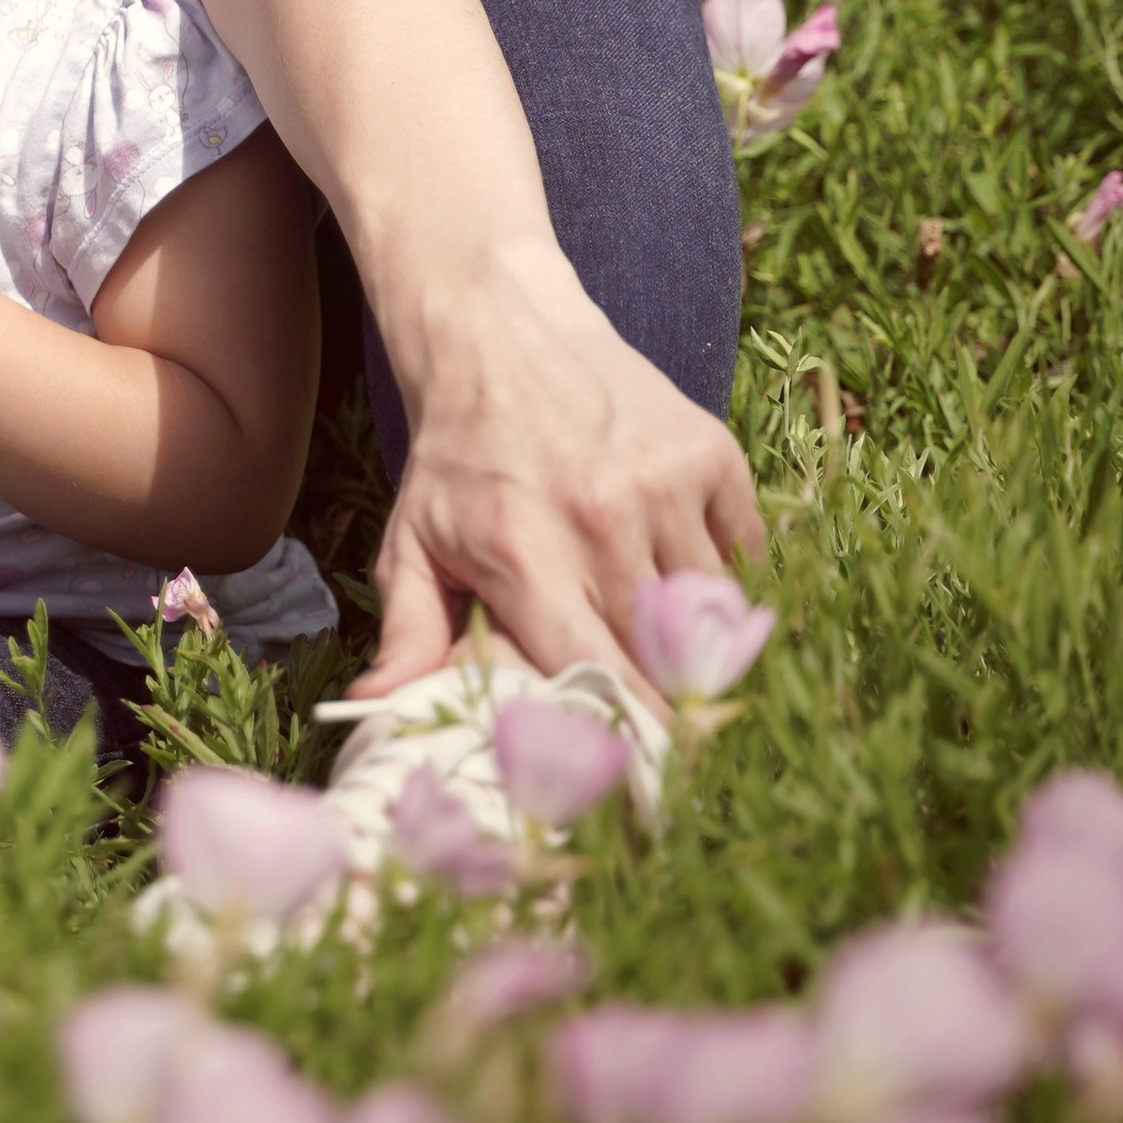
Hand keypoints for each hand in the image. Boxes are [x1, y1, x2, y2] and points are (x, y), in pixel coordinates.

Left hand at [356, 240, 764, 702]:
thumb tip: (377, 710)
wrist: (503, 337)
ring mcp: (664, 483)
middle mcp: (600, 518)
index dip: (631, 737)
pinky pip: (745, 555)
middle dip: (675, 703)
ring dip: (701, 640)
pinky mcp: (710, 455)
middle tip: (684, 743)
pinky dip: (731, 583)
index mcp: (525, 555)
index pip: (597, 675)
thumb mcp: (412, 544)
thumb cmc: (458, 460)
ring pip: (713, 607)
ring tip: (683, 658)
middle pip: (665, 653)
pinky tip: (695, 587)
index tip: (652, 785)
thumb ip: (409, 635)